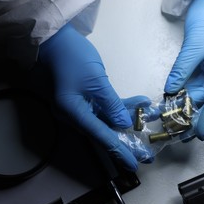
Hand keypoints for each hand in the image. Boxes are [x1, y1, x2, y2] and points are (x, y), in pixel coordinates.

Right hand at [37, 23, 142, 170]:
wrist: (54, 39)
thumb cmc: (73, 58)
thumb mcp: (95, 81)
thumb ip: (111, 104)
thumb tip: (124, 124)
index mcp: (75, 114)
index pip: (102, 138)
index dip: (120, 152)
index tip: (134, 164)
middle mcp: (77, 115)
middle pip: (105, 133)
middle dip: (128, 141)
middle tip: (146, 153)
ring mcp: (81, 106)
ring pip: (108, 120)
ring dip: (129, 120)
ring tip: (148, 121)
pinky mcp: (86, 97)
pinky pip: (105, 106)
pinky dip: (121, 106)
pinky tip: (139, 102)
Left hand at [164, 0, 203, 139]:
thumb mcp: (194, 46)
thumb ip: (182, 70)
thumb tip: (171, 90)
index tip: (199, 132)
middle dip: (199, 114)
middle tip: (184, 131)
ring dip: (193, 105)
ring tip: (178, 120)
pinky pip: (201, 84)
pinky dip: (190, 93)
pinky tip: (180, 102)